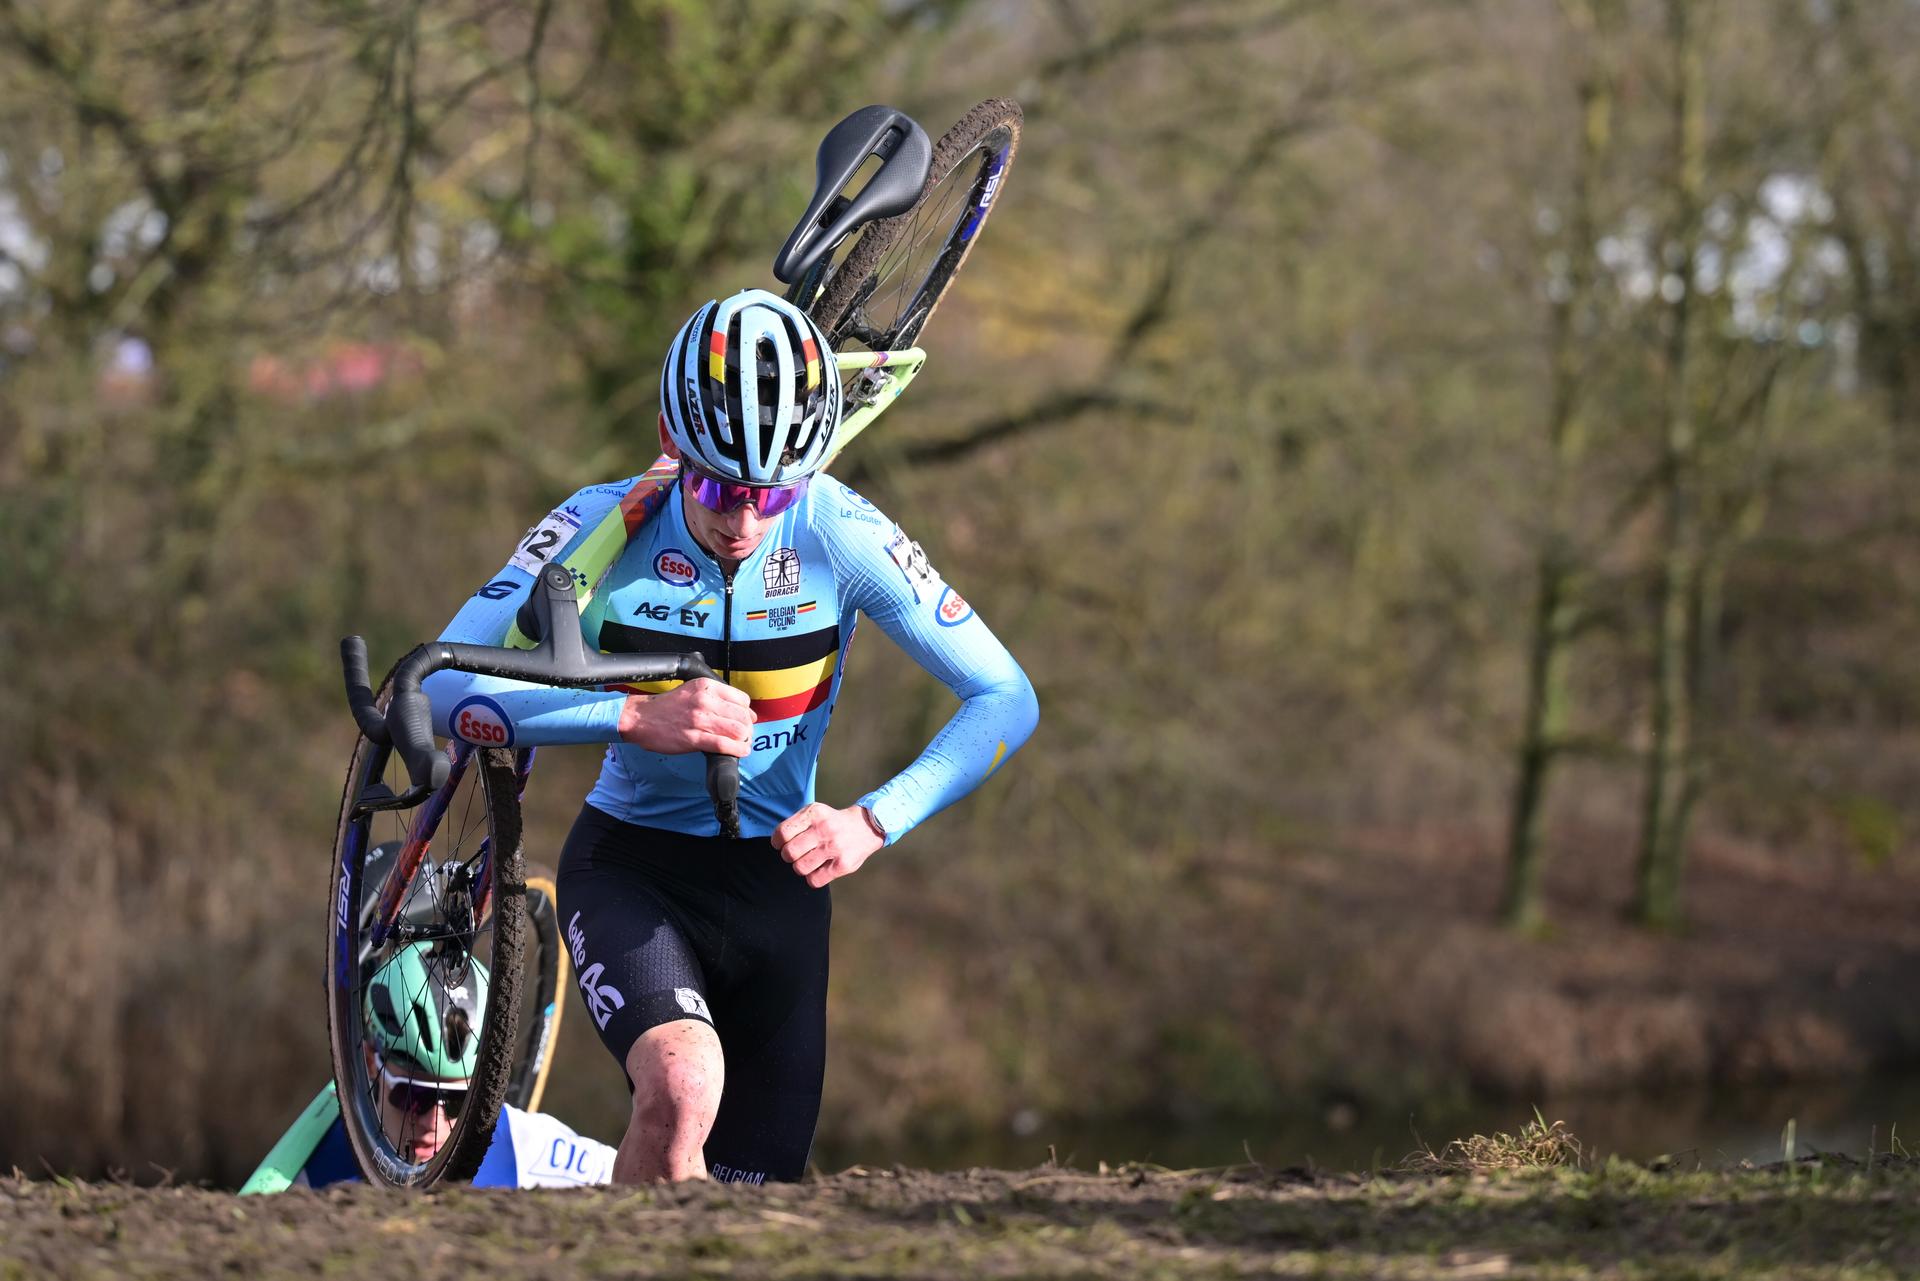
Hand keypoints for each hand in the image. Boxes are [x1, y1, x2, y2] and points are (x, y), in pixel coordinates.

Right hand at [618, 679, 752, 756]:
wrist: (640, 718)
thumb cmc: (667, 706)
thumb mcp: (691, 690)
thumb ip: (713, 696)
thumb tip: (738, 710)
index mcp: (706, 687)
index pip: (741, 699)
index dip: (747, 712)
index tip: (746, 720)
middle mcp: (705, 701)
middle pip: (742, 716)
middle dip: (748, 728)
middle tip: (745, 735)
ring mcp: (700, 720)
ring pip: (737, 730)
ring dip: (745, 739)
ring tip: (743, 744)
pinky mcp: (694, 738)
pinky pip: (724, 745)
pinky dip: (737, 750)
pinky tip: (741, 751)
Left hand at [771, 803, 883, 887]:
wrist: (867, 826)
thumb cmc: (833, 822)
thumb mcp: (816, 812)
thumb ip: (796, 824)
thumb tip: (777, 843)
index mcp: (814, 814)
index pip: (783, 833)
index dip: (777, 842)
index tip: (780, 844)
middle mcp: (824, 829)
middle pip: (789, 853)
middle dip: (788, 856)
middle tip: (796, 854)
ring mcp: (834, 847)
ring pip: (800, 868)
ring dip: (800, 867)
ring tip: (808, 861)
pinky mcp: (843, 864)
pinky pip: (814, 880)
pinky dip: (812, 878)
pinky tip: (818, 870)